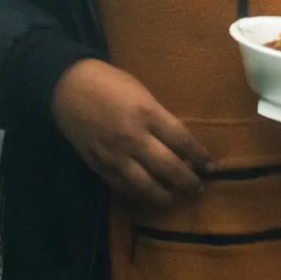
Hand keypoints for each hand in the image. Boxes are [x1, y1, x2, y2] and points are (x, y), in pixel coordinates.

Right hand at [50, 59, 209, 207]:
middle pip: (168, 167)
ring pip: (146, 185)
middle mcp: (133, 138)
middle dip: (188, 181)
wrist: (69, 87)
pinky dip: (138, 194)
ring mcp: (114, 155)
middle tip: (198, 188)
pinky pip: (123, 186)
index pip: (182, 141)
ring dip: (165, 194)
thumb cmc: (110, 83)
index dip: (200, 156)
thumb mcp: (142, 93)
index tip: (211, 166)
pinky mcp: (99, 165)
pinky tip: (148, 194)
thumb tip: (179, 143)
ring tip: (175, 196)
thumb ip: (159, 117)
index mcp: (147, 113)